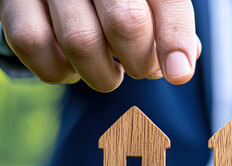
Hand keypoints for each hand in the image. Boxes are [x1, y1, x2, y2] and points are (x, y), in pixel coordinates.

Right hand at [0, 0, 200, 91]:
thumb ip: (169, 25)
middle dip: (140, 62)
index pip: (166, 2)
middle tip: (141, 69)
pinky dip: (59, 72)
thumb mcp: (150, 1)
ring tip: (112, 74)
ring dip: (103, 75)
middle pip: (126, 22)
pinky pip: (33, 45)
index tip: (179, 73)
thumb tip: (180, 66)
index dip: (175, 40)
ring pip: (80, 41)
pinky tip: (74, 69)